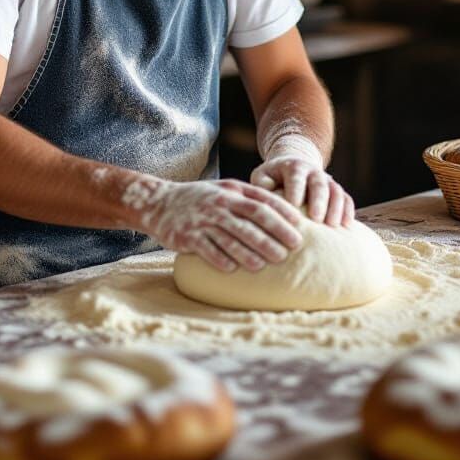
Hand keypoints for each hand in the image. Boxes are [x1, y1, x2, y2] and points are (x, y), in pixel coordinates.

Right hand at [123, 177, 303, 272]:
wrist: (159, 203)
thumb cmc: (199, 199)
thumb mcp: (224, 190)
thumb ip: (248, 198)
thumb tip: (282, 213)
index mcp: (230, 191)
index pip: (261, 200)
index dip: (282, 212)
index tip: (300, 225)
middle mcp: (219, 203)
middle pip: (251, 218)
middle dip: (274, 233)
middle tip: (292, 248)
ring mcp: (202, 220)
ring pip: (231, 236)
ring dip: (251, 251)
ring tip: (267, 263)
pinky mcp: (187, 237)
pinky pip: (207, 249)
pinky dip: (220, 258)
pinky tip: (233, 269)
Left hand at [251, 134, 354, 227]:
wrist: (292, 167)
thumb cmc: (272, 178)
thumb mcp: (263, 176)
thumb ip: (262, 185)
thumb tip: (267, 199)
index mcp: (293, 166)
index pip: (296, 177)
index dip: (296, 191)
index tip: (294, 207)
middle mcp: (313, 171)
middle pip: (319, 184)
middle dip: (318, 201)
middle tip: (316, 219)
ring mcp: (327, 180)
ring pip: (335, 191)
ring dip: (336, 207)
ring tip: (333, 226)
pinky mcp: (336, 190)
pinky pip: (346, 198)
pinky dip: (348, 210)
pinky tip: (347, 226)